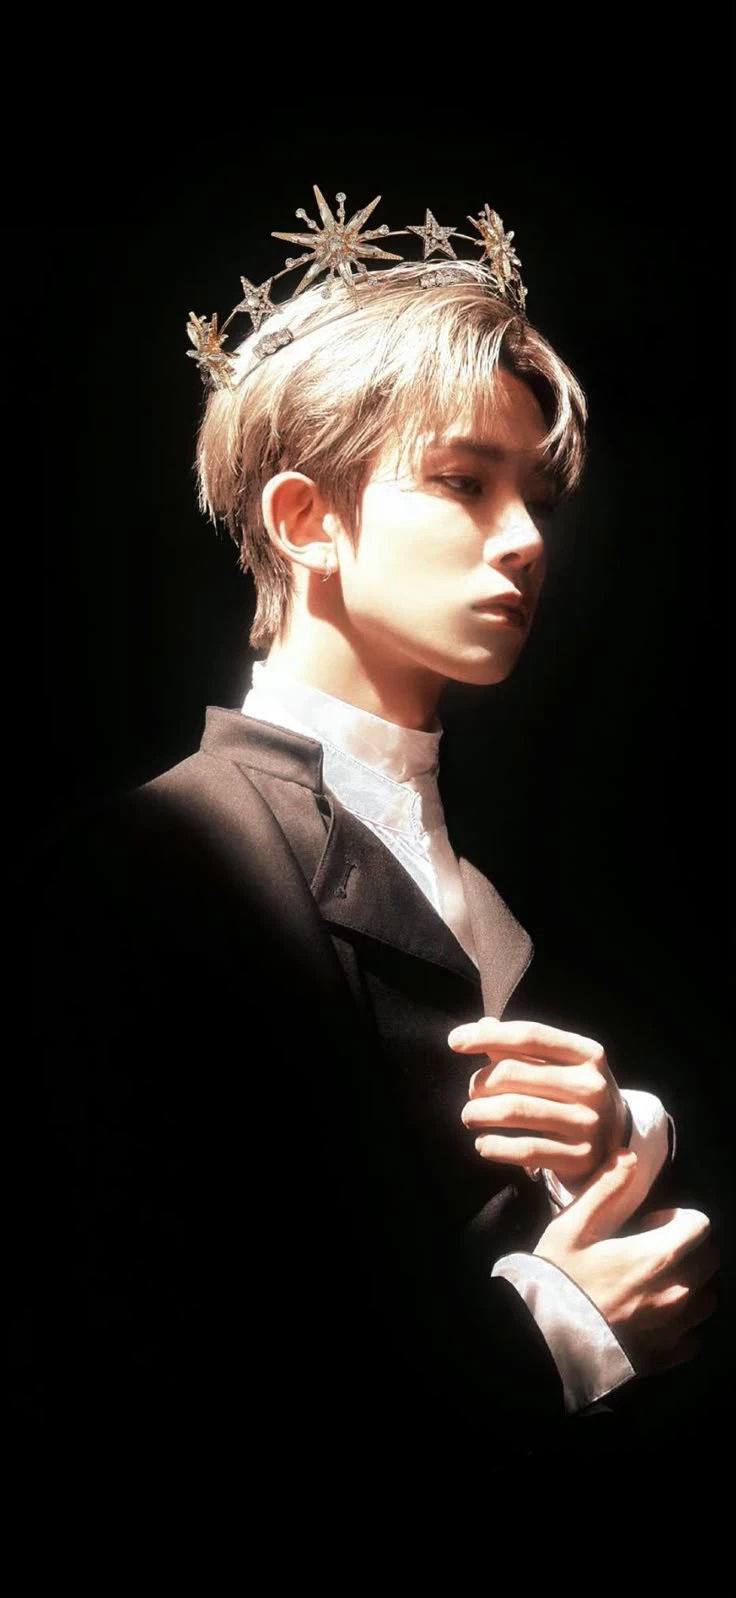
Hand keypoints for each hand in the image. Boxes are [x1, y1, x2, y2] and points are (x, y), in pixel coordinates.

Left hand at [449, 1017, 626, 1185]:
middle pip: (513, 1073)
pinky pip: (524, 1149)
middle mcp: (591, 1085)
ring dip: (478, 1113)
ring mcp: (587, 1123)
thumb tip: (483, 1025)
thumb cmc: (574, 1093)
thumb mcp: (560, 1065)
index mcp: (587, 1053)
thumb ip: (521, 1047)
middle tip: (471, 1092)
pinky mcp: (579, 1157)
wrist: (614, 1140)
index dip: (488, 1036)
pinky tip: (483, 1143)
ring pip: (513, 1110)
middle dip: (479, 1082)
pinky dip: (494, 1146)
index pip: (529, 1035)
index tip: (454, 1041)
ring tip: (470, 1116)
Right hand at [533, 1150, 717, 1373]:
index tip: (650, 1223)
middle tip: (653, 1249)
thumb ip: (607, 1188)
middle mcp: (677, 1293)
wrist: (543, 1339)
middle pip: (709, 1261)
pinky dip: (683, 1326)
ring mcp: (673, 1328)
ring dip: (691, 1285)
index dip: (679, 1217)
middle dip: (688, 1247)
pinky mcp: (664, 1356)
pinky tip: (656, 1318)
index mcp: (658, 1256)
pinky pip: (692, 1338)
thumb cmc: (558, 1277)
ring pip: (706, 1300)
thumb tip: (629, 1155)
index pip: (700, 1226)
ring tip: (657, 1283)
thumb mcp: (573, 1225)